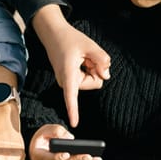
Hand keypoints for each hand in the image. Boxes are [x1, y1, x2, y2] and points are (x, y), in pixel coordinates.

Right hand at [29, 124, 101, 159]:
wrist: (38, 151)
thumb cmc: (42, 139)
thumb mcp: (44, 130)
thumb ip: (56, 131)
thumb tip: (71, 138)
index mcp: (37, 157)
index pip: (46, 158)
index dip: (56, 157)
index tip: (66, 154)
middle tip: (88, 156)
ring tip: (95, 158)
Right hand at [33, 5, 110, 126]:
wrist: (54, 35)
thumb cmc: (69, 39)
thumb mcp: (90, 45)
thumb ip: (102, 60)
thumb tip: (106, 76)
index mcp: (68, 75)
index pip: (71, 96)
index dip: (73, 110)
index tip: (74, 124)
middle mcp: (67, 83)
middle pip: (96, 83)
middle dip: (96, 69)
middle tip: (86, 56)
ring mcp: (68, 83)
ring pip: (93, 80)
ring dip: (93, 67)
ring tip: (82, 57)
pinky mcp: (71, 81)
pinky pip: (89, 77)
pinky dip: (90, 67)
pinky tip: (81, 60)